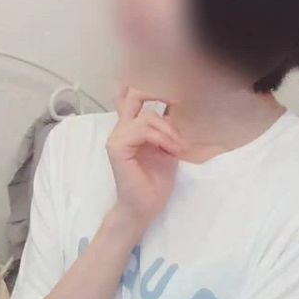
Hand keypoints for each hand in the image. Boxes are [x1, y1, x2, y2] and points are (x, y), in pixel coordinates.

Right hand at [107, 86, 186, 227]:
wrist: (145, 208)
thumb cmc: (156, 182)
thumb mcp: (168, 148)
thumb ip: (168, 129)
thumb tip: (181, 108)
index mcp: (132, 127)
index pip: (135, 96)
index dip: (156, 90)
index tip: (179, 99)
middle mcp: (122, 128)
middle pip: (134, 94)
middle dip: (158, 94)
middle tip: (178, 103)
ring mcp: (117, 137)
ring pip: (146, 116)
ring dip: (169, 131)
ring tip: (179, 148)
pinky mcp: (117, 147)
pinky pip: (142, 130)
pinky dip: (161, 138)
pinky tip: (171, 151)